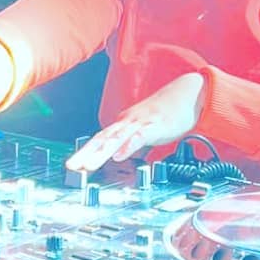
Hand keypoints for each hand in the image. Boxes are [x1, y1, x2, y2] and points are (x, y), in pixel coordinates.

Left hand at [66, 72, 205, 173]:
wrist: (187, 92)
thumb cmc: (167, 112)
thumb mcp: (145, 129)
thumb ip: (131, 141)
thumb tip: (120, 154)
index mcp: (124, 124)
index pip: (100, 139)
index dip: (85, 151)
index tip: (72, 165)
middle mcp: (128, 122)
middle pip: (103, 139)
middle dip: (86, 154)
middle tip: (71, 167)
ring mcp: (141, 122)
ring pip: (117, 139)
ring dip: (101, 152)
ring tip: (88, 166)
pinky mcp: (155, 125)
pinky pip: (139, 137)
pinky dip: (128, 146)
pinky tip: (119, 156)